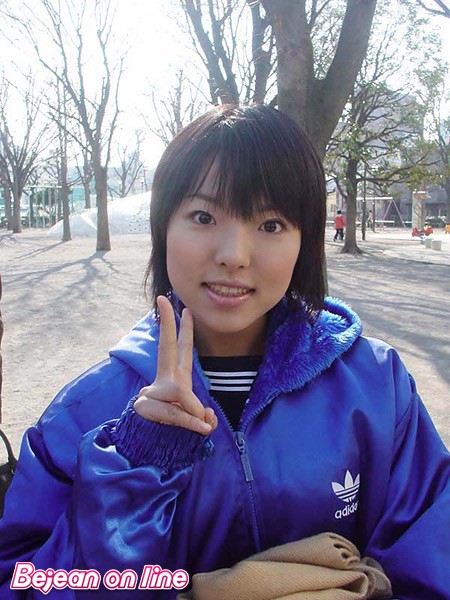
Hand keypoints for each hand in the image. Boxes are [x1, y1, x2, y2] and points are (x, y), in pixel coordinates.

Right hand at [134, 295, 217, 434]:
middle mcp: (163, 379)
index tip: (178, 304)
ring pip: (179, 392)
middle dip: (167, 324)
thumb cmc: (171, 423)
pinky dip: (192, 422)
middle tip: (163, 299)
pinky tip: (205, 428)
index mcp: (174, 375)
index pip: (179, 347)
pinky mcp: (146, 406)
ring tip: (204, 426)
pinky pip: (175, 413)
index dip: (181, 327)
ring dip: (194, 412)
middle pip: (165, 347)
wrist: (144, 440)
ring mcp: (152, 391)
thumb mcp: (192, 416)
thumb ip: (201, 414)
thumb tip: (206, 419)